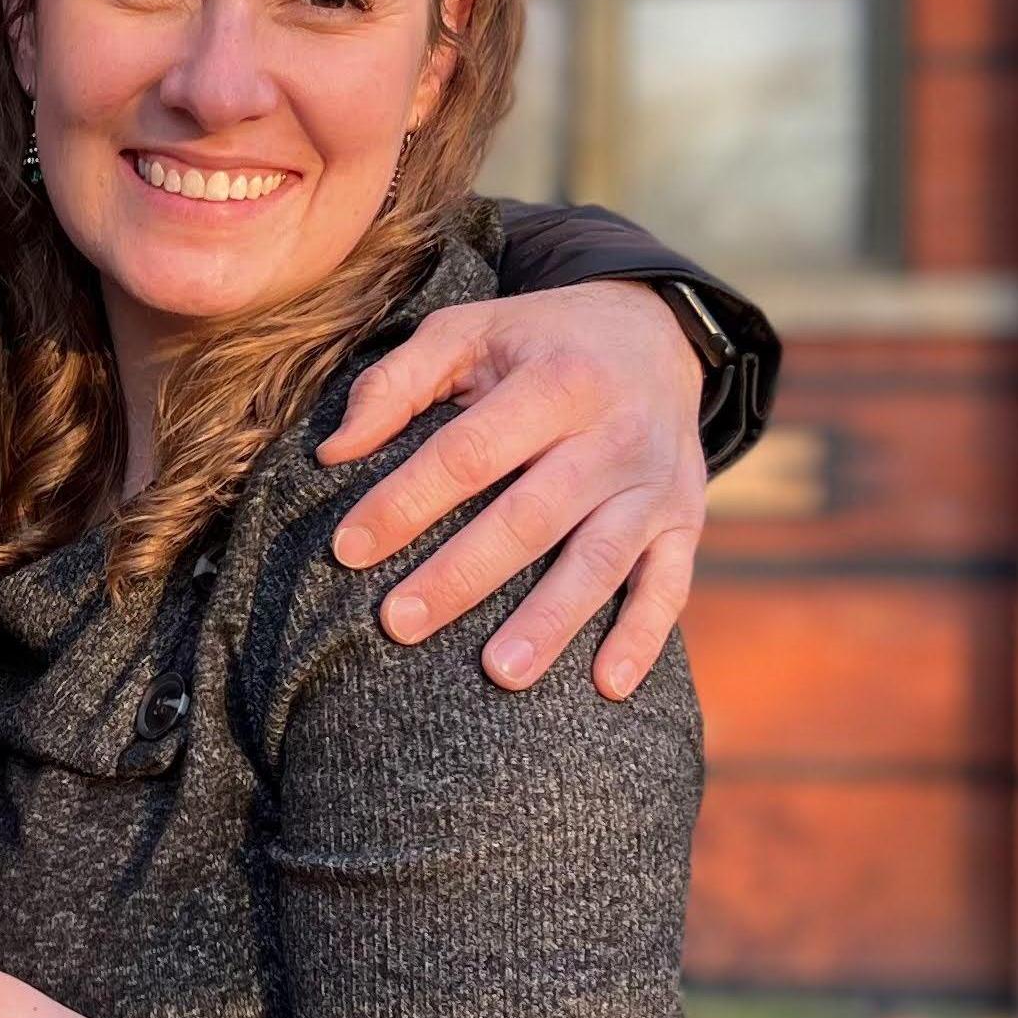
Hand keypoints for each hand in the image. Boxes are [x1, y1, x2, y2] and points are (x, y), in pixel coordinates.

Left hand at [318, 278, 705, 700]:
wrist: (657, 334)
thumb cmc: (538, 342)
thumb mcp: (468, 330)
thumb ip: (396, 382)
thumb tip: (334, 452)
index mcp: (557, 381)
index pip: (469, 452)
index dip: (407, 501)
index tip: (348, 547)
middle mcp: (614, 435)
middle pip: (531, 517)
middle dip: (462, 575)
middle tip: (398, 622)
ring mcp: (654, 484)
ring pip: (600, 560)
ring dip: (551, 622)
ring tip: (498, 675)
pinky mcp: (682, 521)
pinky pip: (668, 585)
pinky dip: (643, 636)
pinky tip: (608, 686)